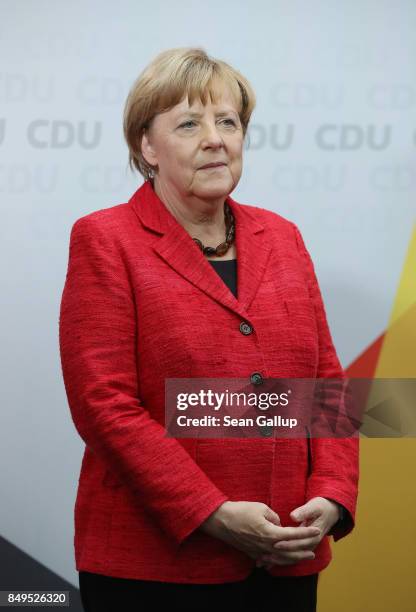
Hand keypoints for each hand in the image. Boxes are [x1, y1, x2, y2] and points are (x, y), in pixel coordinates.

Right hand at [199, 501, 320, 562]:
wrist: (221, 521)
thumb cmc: (241, 511)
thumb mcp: (261, 507)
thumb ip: (274, 517)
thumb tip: (279, 524)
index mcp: (270, 533)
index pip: (293, 534)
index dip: (306, 533)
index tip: (317, 531)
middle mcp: (266, 545)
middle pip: (289, 551)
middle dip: (303, 550)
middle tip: (314, 551)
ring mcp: (259, 551)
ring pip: (280, 558)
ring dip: (294, 559)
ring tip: (304, 558)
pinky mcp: (252, 553)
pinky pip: (269, 560)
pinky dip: (279, 562)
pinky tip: (283, 561)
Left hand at [256, 497, 339, 568]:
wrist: (331, 512)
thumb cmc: (322, 507)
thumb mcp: (314, 506)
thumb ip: (304, 512)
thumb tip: (294, 516)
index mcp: (314, 535)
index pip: (298, 543)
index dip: (287, 544)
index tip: (275, 543)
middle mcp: (311, 544)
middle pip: (293, 553)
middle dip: (278, 555)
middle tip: (264, 555)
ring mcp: (307, 547)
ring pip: (291, 558)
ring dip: (277, 560)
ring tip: (263, 561)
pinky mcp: (303, 546)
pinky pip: (291, 556)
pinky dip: (280, 560)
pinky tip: (268, 562)